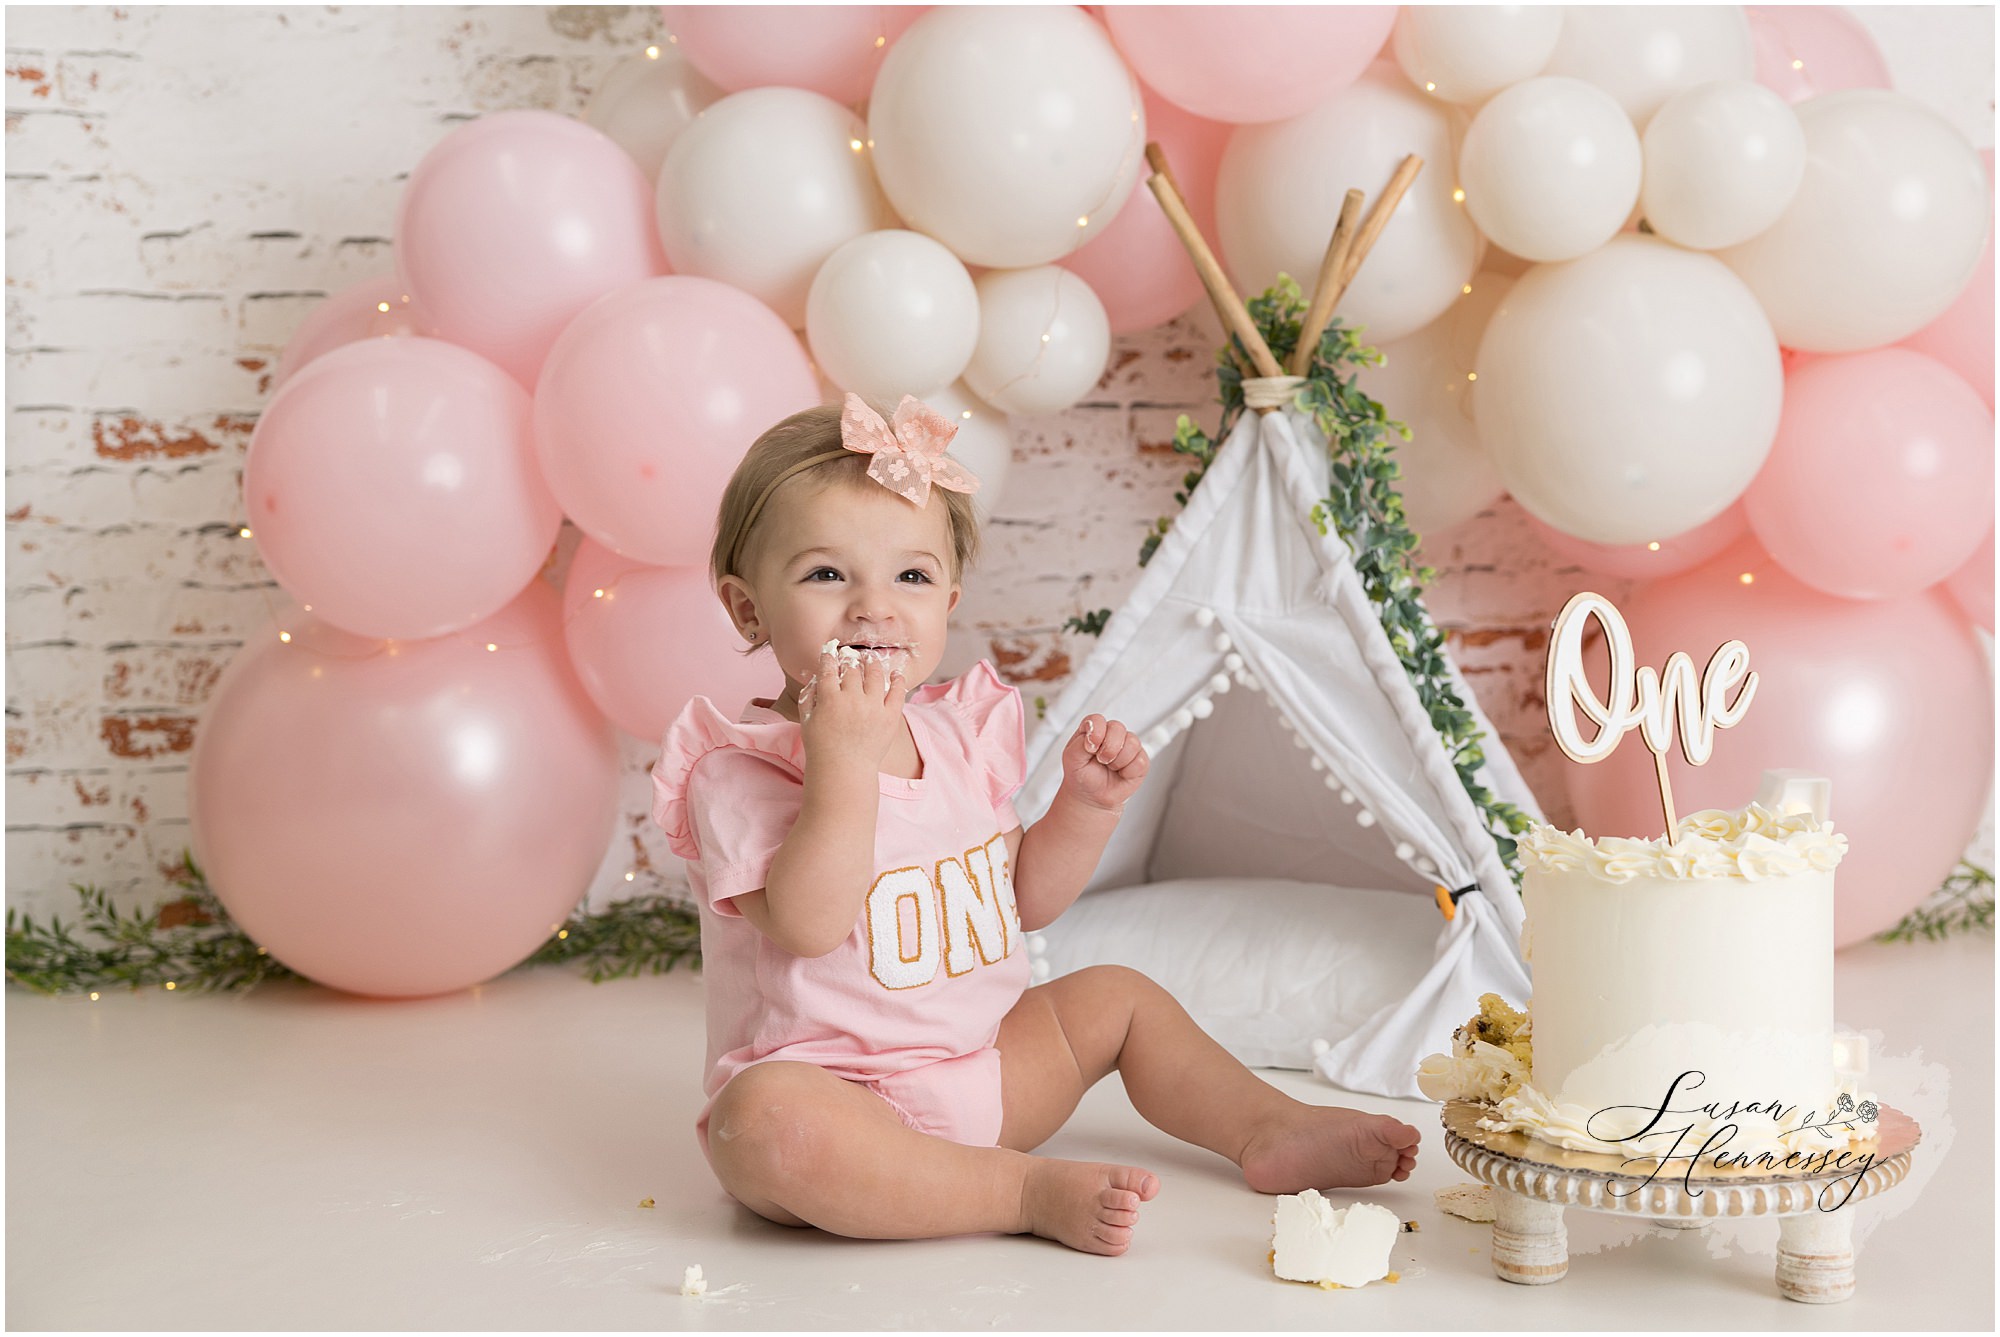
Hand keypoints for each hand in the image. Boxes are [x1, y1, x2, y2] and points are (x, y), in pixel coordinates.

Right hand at [799, 646, 907, 772]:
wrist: (844, 771)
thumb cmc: (821, 748)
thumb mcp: (806, 721)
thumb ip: (810, 697)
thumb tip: (816, 677)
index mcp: (829, 699)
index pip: (829, 669)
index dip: (829, 658)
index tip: (830, 653)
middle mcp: (852, 699)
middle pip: (852, 670)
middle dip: (850, 661)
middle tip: (851, 658)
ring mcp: (873, 707)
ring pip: (875, 674)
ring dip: (872, 665)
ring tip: (870, 662)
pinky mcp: (890, 717)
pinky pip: (897, 692)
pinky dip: (898, 680)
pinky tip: (896, 674)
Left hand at [1060, 714, 1147, 813]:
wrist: (1092, 796)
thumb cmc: (1082, 775)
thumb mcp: (1072, 759)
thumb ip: (1079, 743)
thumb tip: (1095, 735)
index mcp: (1094, 729)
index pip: (1098, 720)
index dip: (1096, 732)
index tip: (1090, 748)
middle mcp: (1112, 734)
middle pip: (1117, 727)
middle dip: (1108, 748)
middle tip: (1101, 760)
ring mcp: (1128, 745)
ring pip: (1132, 743)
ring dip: (1118, 761)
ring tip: (1110, 767)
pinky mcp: (1140, 760)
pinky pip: (1140, 761)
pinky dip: (1128, 771)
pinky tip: (1120, 773)